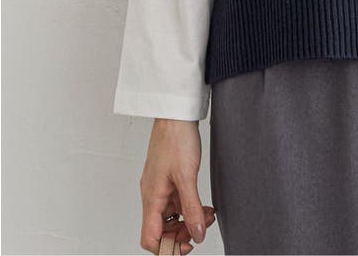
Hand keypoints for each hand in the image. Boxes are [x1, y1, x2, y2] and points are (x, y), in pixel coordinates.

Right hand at [139, 118, 217, 254]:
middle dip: (182, 233)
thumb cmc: (176, 138)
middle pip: (161, 230)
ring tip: (207, 215)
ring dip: (189, 220)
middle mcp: (153, 194)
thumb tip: (197, 234)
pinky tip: (203, 205)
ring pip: (171, 216)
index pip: (150, 237)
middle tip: (202, 228)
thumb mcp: (187, 176)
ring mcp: (160, 187)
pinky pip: (177, 202)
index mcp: (152, 197)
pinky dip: (189, 207)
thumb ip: (192, 207)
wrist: (176, 115)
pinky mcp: (168, 179)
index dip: (167, 247)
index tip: (187, 245)